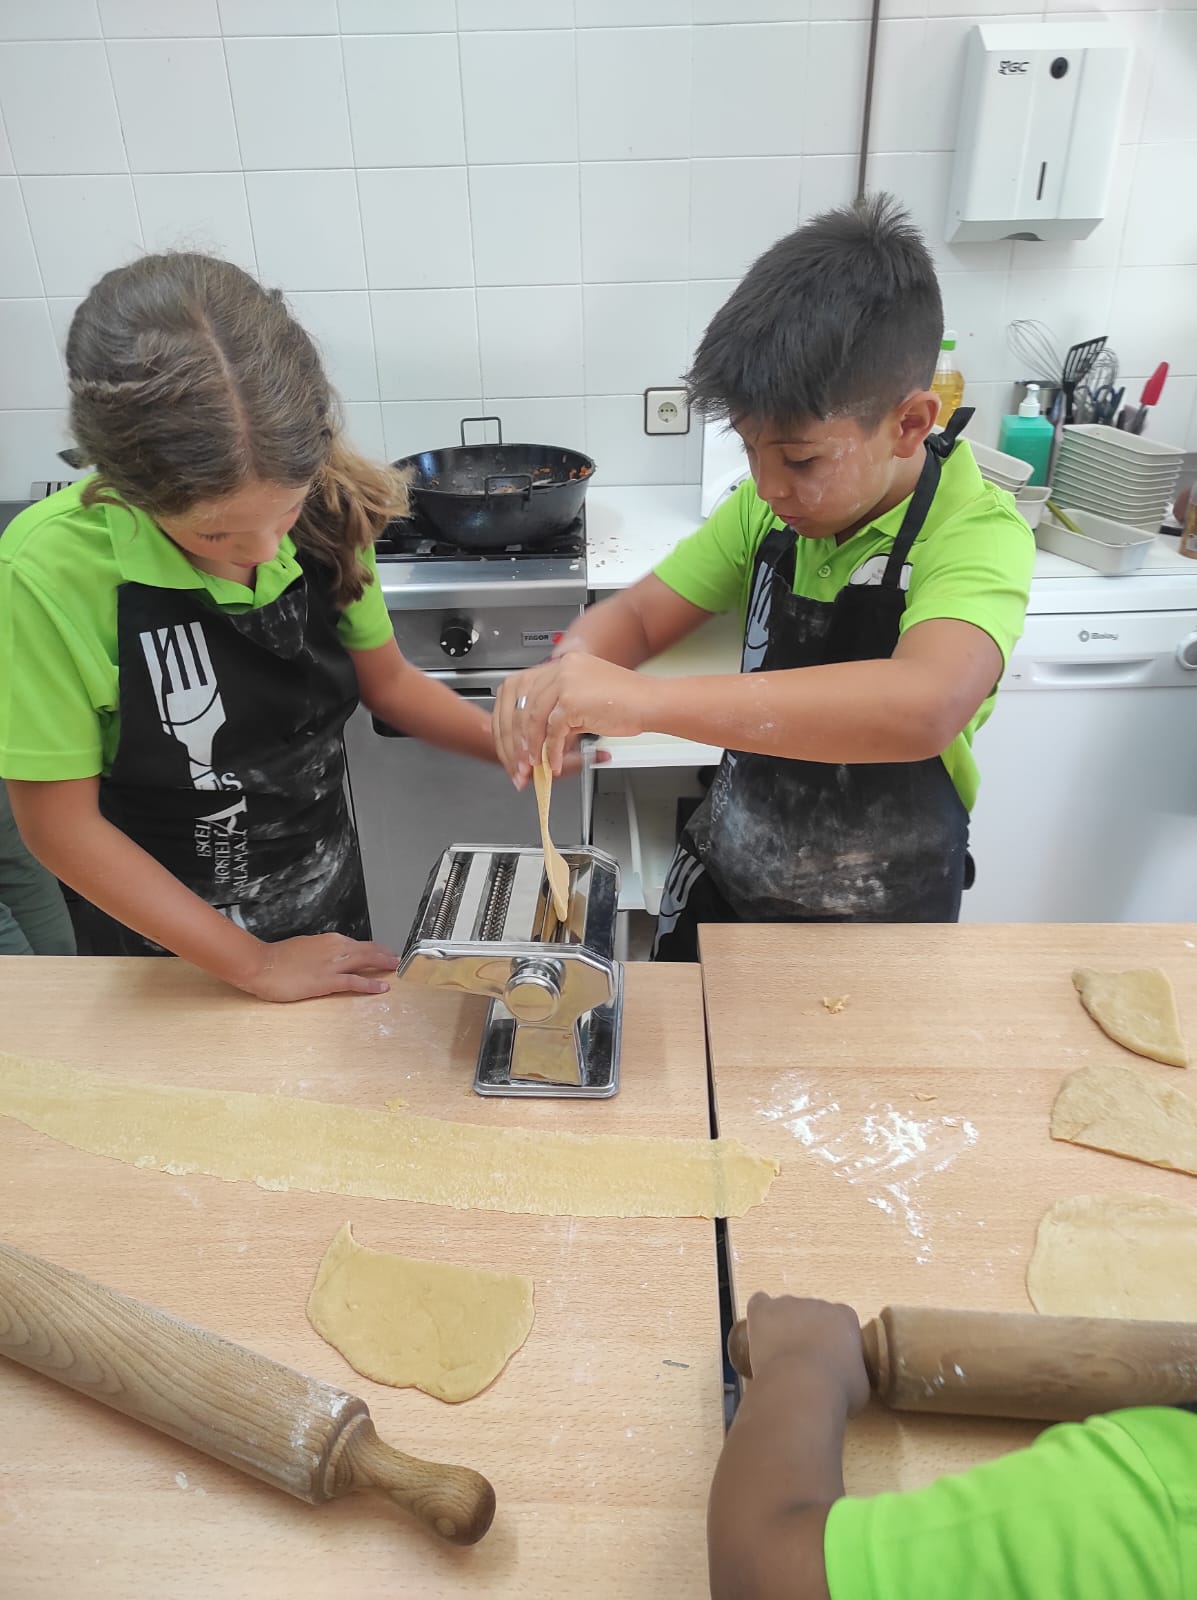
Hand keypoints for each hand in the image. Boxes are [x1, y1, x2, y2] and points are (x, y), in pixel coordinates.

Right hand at [238, 933, 399, 1002]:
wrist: (261, 965)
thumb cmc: (278, 958)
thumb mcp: (304, 948)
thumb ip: (321, 951)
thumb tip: (331, 957)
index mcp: (329, 940)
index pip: (358, 944)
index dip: (374, 949)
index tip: (384, 952)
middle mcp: (335, 948)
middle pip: (368, 950)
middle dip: (385, 955)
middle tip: (398, 960)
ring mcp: (332, 964)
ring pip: (365, 962)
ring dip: (383, 965)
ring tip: (396, 969)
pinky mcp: (326, 981)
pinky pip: (354, 982)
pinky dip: (370, 984)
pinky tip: (381, 988)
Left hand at [493, 653, 652, 786]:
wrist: (652, 702)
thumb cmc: (627, 702)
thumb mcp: (585, 699)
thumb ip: (559, 711)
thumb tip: (537, 736)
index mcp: (561, 664)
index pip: (520, 690)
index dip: (510, 720)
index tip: (511, 743)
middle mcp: (559, 668)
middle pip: (520, 705)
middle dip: (515, 739)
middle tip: (517, 763)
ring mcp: (564, 682)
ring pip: (532, 720)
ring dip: (530, 748)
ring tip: (533, 768)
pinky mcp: (572, 701)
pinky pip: (552, 732)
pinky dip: (550, 752)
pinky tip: (554, 765)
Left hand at [743, 1294, 869, 1414]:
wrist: (802, 1387)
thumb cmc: (838, 1390)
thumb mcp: (859, 1385)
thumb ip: (853, 1371)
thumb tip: (846, 1376)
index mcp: (845, 1318)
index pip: (841, 1322)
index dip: (834, 1341)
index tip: (830, 1360)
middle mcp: (819, 1304)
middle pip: (813, 1315)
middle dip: (809, 1333)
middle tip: (804, 1363)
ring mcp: (789, 1304)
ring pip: (787, 1311)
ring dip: (784, 1328)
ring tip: (780, 1357)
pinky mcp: (764, 1310)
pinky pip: (760, 1303)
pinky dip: (760, 1317)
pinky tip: (759, 1333)